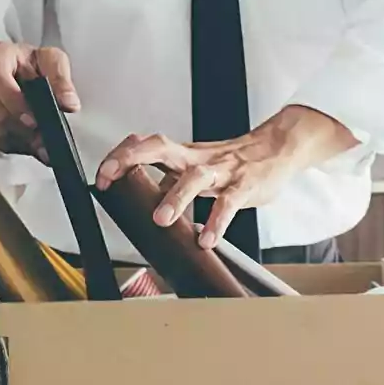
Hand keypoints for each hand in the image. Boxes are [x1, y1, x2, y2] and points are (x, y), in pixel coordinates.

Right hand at [0, 41, 80, 161]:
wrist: (23, 71)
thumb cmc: (35, 64)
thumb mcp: (53, 63)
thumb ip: (62, 81)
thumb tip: (68, 103)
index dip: (14, 104)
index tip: (33, 121)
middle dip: (18, 126)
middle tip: (40, 139)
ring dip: (11, 136)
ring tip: (33, 141)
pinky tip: (17, 140)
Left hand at [95, 106, 356, 247]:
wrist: (279, 148)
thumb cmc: (236, 161)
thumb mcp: (199, 164)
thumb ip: (172, 175)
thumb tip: (142, 192)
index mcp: (185, 154)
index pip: (146, 146)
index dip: (122, 156)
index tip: (103, 174)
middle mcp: (198, 159)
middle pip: (161, 148)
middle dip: (133, 159)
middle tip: (113, 177)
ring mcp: (222, 171)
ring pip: (195, 177)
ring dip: (176, 197)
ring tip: (162, 219)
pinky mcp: (245, 185)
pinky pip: (229, 203)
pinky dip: (217, 221)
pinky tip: (207, 238)